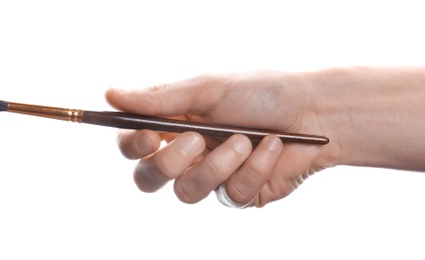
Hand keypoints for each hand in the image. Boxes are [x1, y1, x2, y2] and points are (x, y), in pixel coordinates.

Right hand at [105, 71, 339, 206]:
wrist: (314, 112)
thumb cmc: (262, 92)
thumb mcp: (209, 89)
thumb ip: (161, 98)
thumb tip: (110, 95)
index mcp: (175, 125)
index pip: (134, 145)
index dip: (132, 146)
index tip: (150, 134)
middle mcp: (188, 155)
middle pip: (149, 179)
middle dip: (168, 163)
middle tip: (195, 140)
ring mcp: (214, 178)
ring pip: (188, 192)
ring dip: (218, 164)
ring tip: (246, 139)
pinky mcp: (241, 195)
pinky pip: (234, 195)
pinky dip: (255, 169)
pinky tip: (273, 147)